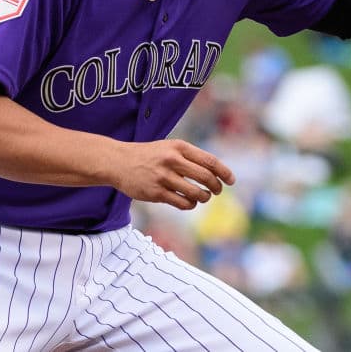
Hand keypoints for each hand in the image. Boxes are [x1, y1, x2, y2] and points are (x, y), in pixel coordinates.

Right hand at [113, 139, 235, 209]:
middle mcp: (172, 160)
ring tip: (203, 197)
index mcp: (179, 147)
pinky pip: (181, 203)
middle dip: (216, 187)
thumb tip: (217, 172)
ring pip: (195, 193)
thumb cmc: (150, 155)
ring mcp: (163, 177)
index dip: (224, 172)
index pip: (209, 161)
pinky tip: (190, 202)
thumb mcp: (170, 148)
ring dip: (204, 197)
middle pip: (205, 177)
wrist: (119, 162)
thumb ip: (191, 157)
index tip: (231, 181)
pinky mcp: (155, 192)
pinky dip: (190, 204)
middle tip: (217, 191)